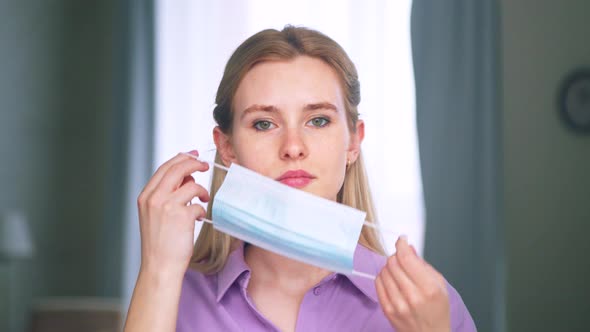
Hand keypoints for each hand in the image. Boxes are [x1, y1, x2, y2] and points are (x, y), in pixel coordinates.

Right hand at [136, 150, 209, 277]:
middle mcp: (153, 198)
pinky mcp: (181, 216)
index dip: (181, 159)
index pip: (164, 168)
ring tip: (203, 199)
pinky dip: (202, 209)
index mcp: (146, 196)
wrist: (160, 266)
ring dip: (201, 190)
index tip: (193, 155)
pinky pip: (198, 204)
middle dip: (194, 163)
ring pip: (191, 184)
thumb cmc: (161, 242)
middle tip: (206, 165)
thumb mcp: (156, 214)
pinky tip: (199, 218)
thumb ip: (167, 194)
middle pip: (177, 169)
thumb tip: (187, 176)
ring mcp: (166, 206)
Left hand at [375, 236, 449, 331]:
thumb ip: (423, 265)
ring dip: (390, 266)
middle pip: (393, 262)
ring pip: (384, 271)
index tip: (402, 240)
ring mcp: (398, 304)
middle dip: (397, 256)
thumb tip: (409, 248)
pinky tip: (392, 281)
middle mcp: (412, 296)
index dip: (402, 244)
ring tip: (399, 272)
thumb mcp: (440, 285)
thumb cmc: (437, 311)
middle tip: (403, 258)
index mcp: (429, 288)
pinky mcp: (387, 310)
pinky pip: (377, 283)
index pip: (407, 258)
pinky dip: (383, 277)